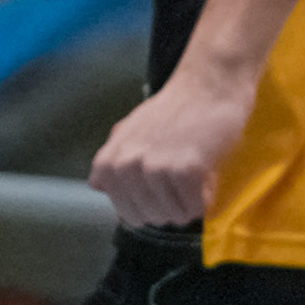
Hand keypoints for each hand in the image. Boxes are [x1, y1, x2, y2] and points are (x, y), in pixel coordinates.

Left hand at [91, 45, 261, 227]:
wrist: (207, 86)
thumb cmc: (172, 111)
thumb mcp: (128, 133)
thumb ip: (112, 161)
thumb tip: (96, 185)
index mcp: (108, 165)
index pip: (129, 215)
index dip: (150, 205)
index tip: (161, 184)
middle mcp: (126, 168)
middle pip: (153, 219)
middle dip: (171, 204)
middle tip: (181, 173)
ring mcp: (155, 169)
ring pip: (176, 217)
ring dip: (190, 199)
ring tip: (193, 168)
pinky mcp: (186, 171)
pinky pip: (198, 208)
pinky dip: (206, 196)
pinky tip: (205, 170)